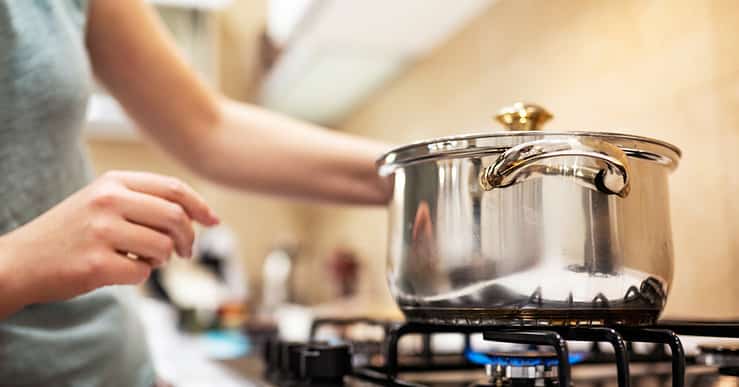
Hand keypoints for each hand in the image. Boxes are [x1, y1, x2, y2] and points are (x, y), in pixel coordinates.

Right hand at [0, 171, 218, 310]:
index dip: (199, 206)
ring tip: (142, 259)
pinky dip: (139, 275)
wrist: (21, 261)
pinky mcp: (96, 264)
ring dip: (161, 259)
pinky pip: (143, 273)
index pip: (173, 188)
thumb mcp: (103, 201)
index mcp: (113, 182)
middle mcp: (108, 201)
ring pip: (163, 247)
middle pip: (175, 217)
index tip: (213, 221)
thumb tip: (198, 215)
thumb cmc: (72, 232)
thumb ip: (145, 201)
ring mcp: (101, 232)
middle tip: (185, 251)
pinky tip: (119, 270)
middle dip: (188, 238)